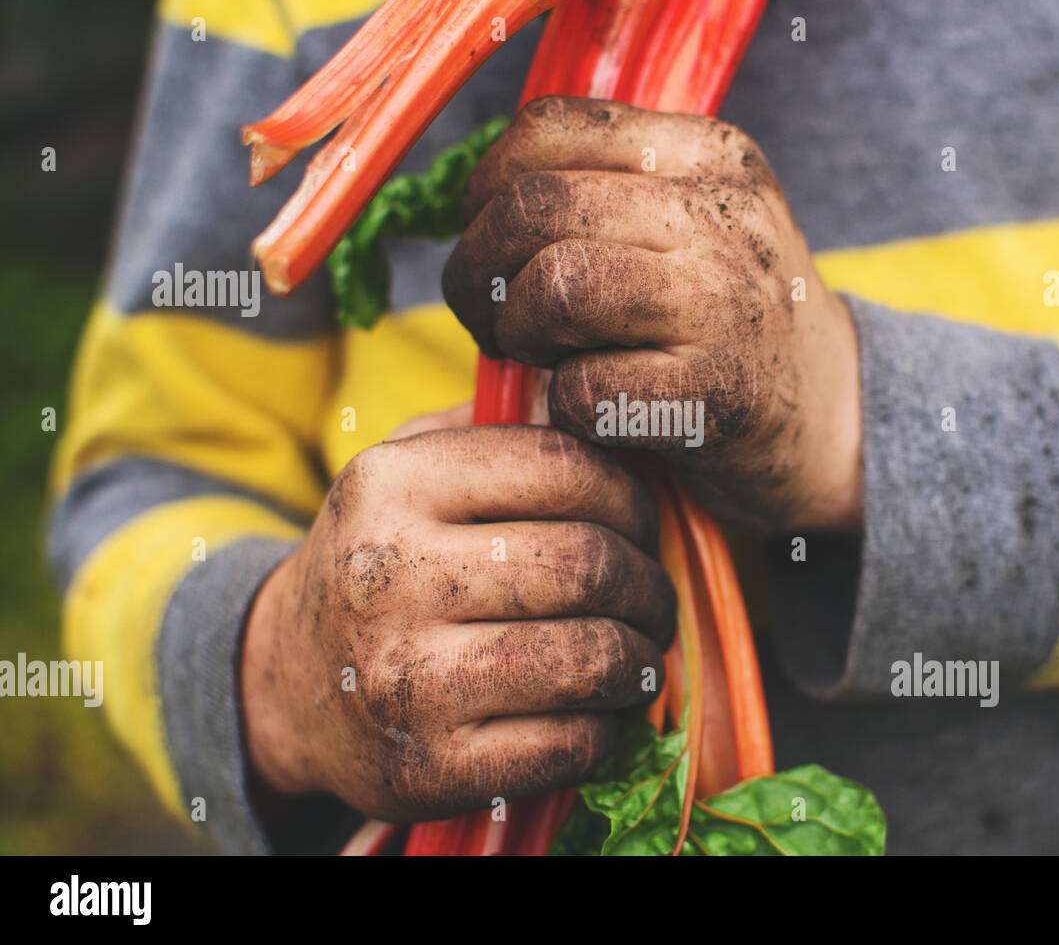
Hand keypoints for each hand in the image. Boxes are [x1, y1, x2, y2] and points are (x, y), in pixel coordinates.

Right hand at [241, 410, 673, 821]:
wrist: (288, 685)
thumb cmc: (381, 562)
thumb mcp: (408, 472)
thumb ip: (497, 428)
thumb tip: (605, 410)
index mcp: (391, 485)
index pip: (561, 467)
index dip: (629, 496)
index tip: (639, 523)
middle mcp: (391, 576)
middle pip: (586, 564)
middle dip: (647, 584)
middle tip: (651, 597)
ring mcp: (408, 679)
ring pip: (589, 657)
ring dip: (640, 660)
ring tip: (638, 654)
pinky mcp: (430, 766)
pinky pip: (570, 742)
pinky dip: (608, 728)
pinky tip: (598, 711)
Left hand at [443, 96, 861, 533]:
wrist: (839, 415)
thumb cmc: (732, 318)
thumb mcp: (698, 218)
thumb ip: (608, 189)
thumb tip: (478, 204)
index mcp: (707, 153)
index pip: (551, 128)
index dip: (487, 187)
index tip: (488, 239)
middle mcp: (720, 215)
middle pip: (535, 208)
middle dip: (477, 269)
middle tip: (491, 316)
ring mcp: (726, 303)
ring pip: (557, 287)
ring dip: (518, 333)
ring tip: (539, 356)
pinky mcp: (719, 394)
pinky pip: (585, 388)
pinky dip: (564, 407)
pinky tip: (591, 409)